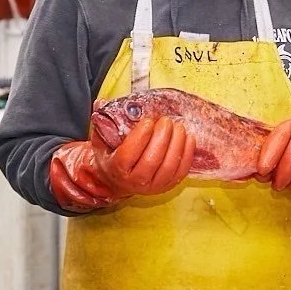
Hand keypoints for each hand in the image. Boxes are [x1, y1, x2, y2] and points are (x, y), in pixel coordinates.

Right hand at [48, 115, 193, 212]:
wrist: (118, 180)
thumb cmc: (112, 156)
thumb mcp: (101, 140)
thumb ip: (102, 122)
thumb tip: (102, 103)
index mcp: (117, 169)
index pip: (128, 154)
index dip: (140, 137)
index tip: (148, 121)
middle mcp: (135, 182)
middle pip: (152, 160)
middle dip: (162, 137)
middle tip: (166, 120)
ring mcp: (153, 186)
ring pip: (169, 166)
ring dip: (177, 144)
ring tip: (178, 127)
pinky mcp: (167, 186)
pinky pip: (181, 171)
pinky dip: (187, 153)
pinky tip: (188, 138)